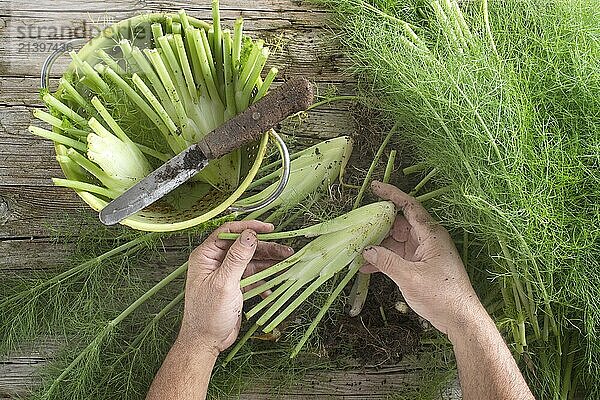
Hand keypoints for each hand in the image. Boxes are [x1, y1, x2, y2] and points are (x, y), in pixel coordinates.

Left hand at [178, 220, 293, 353]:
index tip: (268, 228)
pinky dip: (264, 280)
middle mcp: (216, 261)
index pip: (229, 232)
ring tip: (286, 264)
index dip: (249, 227)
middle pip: (244, 246)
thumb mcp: (224, 284)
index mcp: (206, 256)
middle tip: (285, 250)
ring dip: (269, 263)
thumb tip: (249, 235)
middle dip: (265, 248)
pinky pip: (253, 276)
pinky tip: (272, 287)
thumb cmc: (207, 315)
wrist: (206, 342)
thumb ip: (237, 258)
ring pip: (252, 261)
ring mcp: (226, 273)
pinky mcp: (235, 286)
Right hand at [361, 181, 482, 335]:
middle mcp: (428, 239)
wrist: (461, 319)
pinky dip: (385, 259)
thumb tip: (367, 250)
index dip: (392, 194)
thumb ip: (386, 261)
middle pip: (399, 224)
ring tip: (358, 248)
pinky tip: (367, 267)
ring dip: (379, 245)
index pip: (409, 206)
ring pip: (397, 241)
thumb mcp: (409, 277)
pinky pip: (399, 256)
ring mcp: (425, 253)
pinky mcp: (421, 265)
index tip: (375, 187)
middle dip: (378, 224)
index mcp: (431, 235)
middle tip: (359, 226)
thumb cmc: (442, 296)